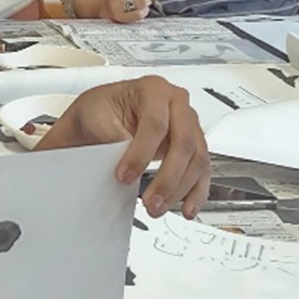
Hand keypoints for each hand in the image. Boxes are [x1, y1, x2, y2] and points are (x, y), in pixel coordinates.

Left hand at [36, 75, 210, 217]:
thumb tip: (128, 164)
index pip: (155, 124)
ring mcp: (188, 124)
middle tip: (150, 200)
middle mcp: (177, 104)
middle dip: (167, 178)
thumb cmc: (99, 110)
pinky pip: (202, 170)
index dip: (141, 154)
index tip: (125, 176)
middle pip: (183, 143)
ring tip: (158, 208)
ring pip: (196, 160)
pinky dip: (196, 192)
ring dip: (180, 189)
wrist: (101, 115)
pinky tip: (187, 208)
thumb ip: (114, 137)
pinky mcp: (192, 145)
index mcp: (153, 89)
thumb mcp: (95, 117)